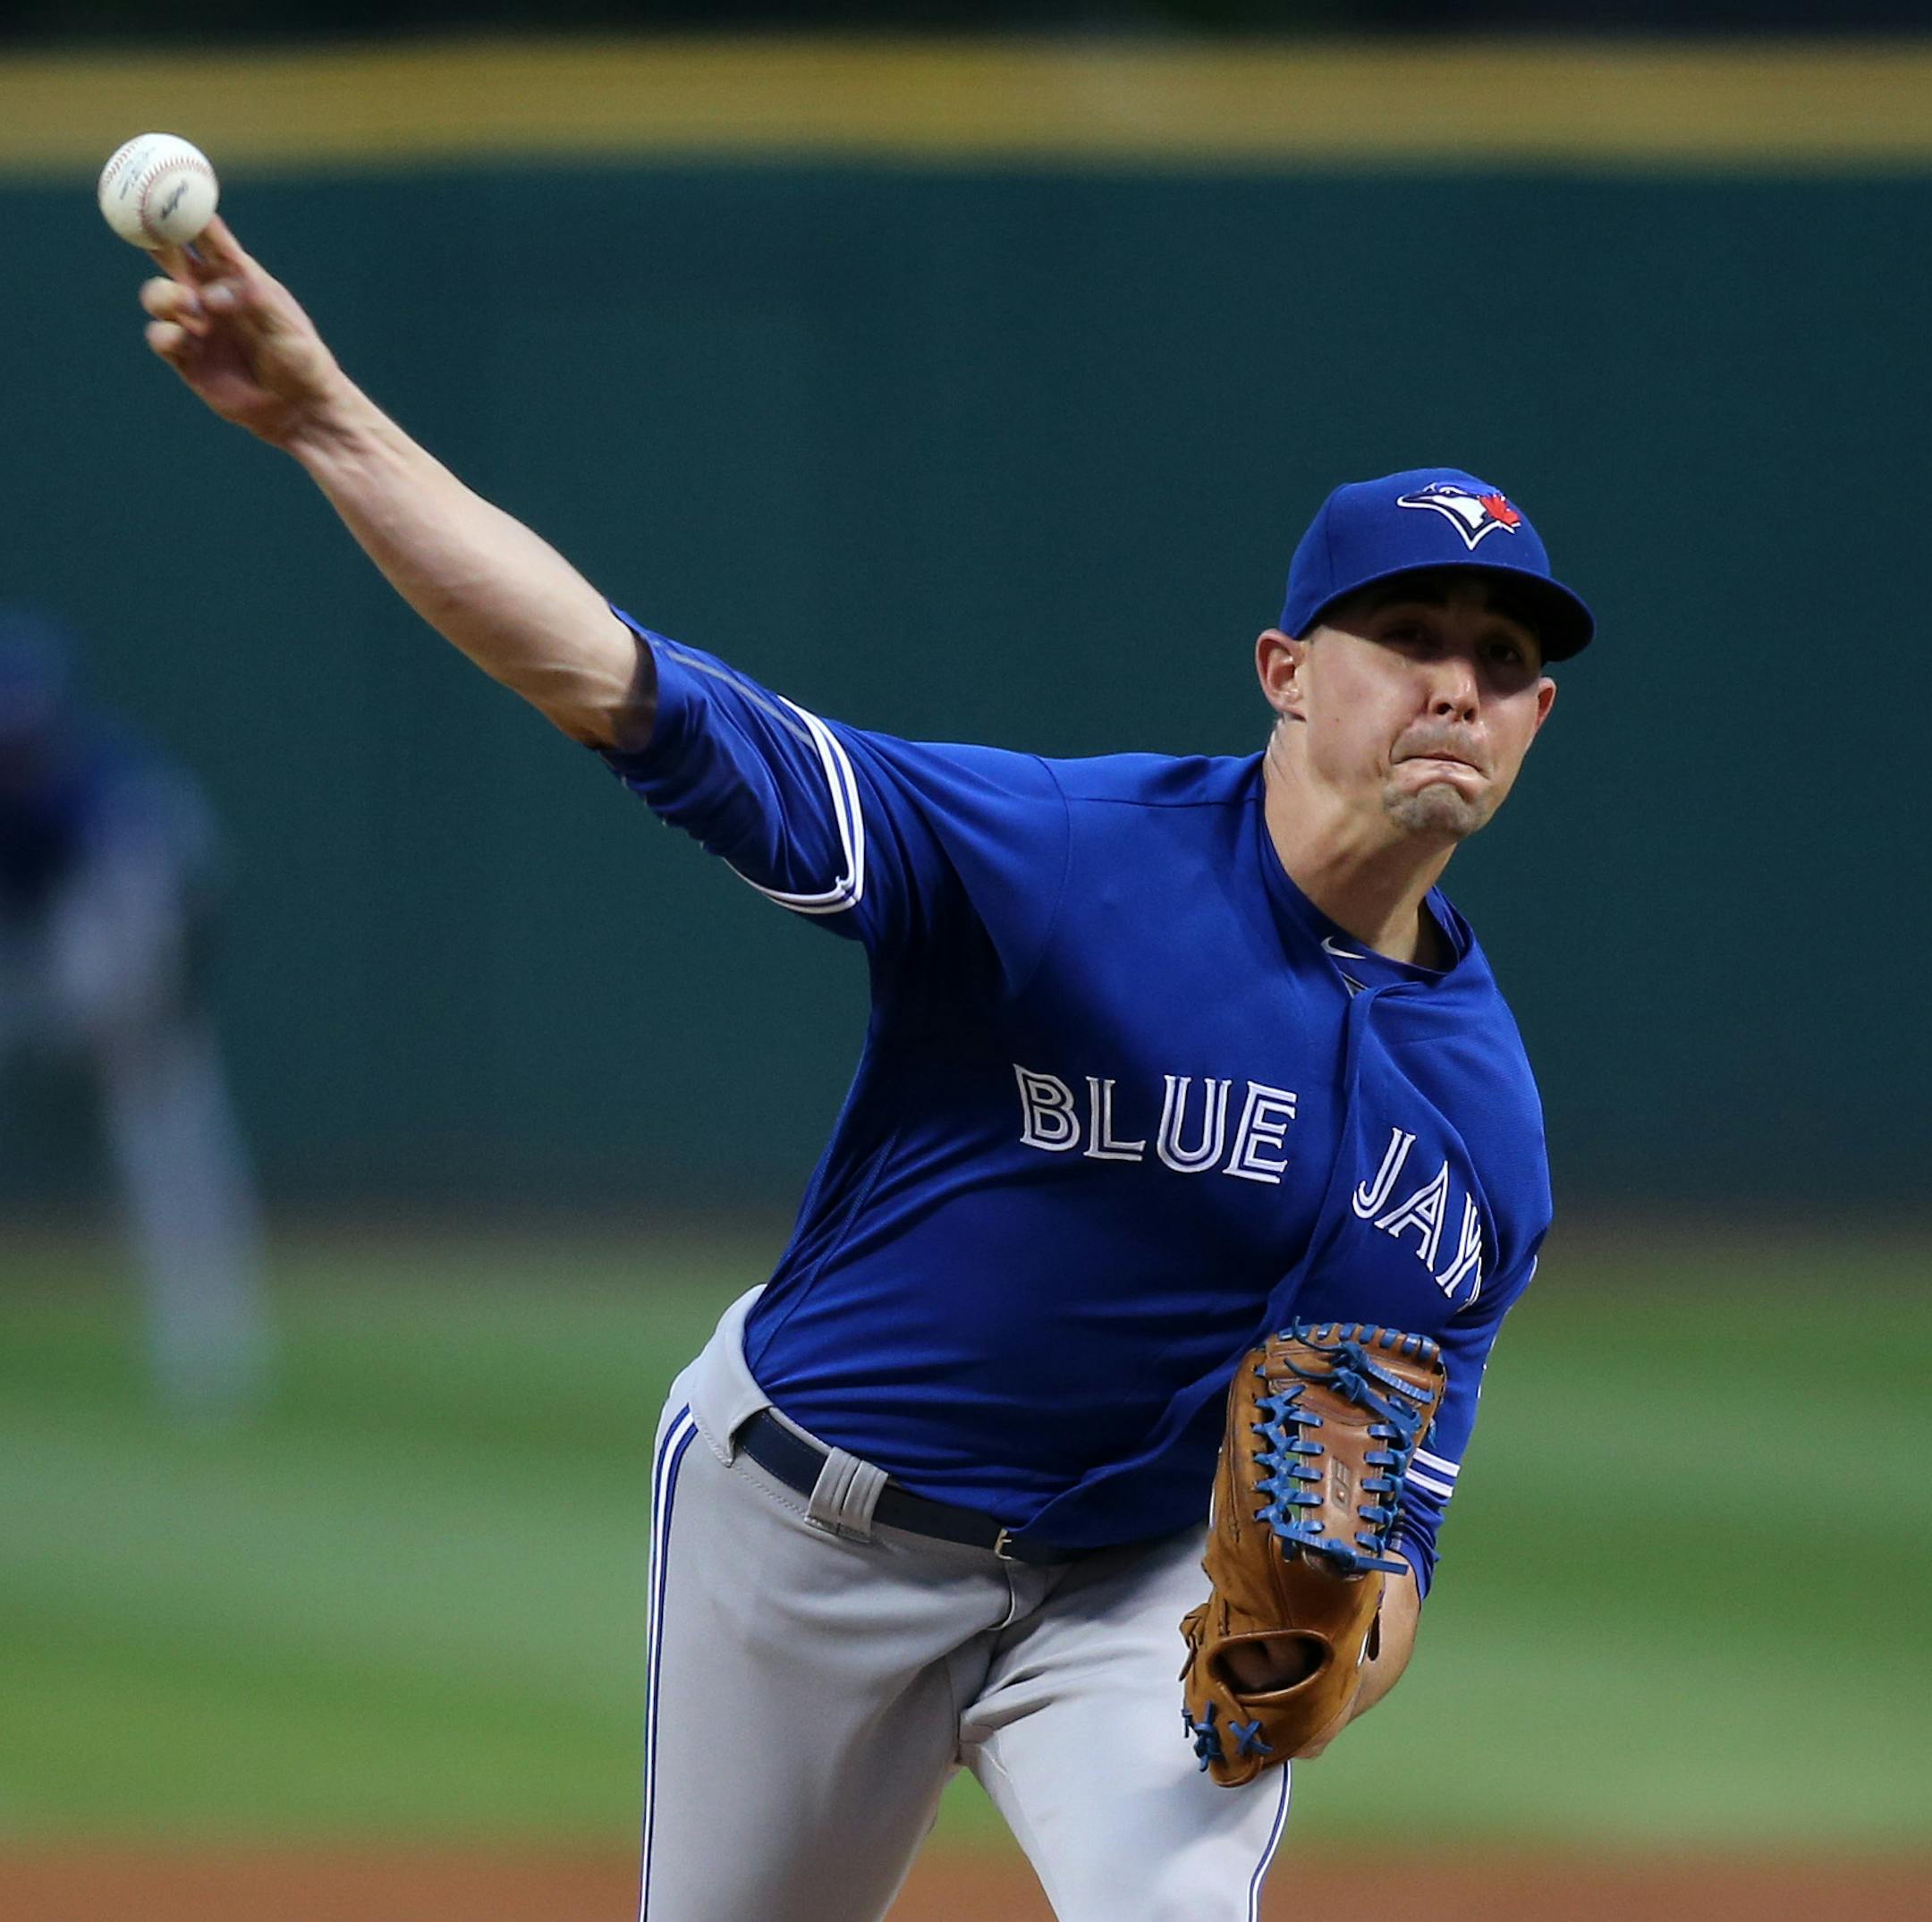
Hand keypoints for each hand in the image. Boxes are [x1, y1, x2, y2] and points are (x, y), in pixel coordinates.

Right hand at [138, 216, 348, 447]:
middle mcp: (210, 294)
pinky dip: (165, 334)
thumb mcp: (285, 325)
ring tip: (191, 309)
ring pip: (159, 294)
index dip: (184, 211)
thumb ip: (253, 301)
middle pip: (169, 255)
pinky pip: (160, 337)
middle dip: (153, 240)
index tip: (165, 190)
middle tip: (146, 231)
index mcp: (238, 276)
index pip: (206, 235)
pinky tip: (183, 340)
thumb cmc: (303, 360)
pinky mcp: (187, 358)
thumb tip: (217, 288)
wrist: (302, 409)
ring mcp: (197, 325)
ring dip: (166, 296)